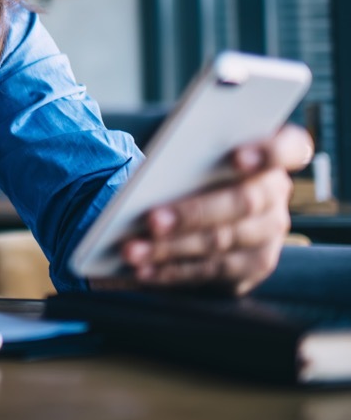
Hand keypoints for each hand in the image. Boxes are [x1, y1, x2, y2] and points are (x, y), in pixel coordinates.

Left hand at [119, 123, 313, 294]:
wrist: (197, 202)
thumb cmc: (189, 165)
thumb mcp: (191, 149)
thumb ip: (186, 148)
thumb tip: (153, 169)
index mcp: (269, 155)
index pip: (288, 148)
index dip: (268, 153)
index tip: (237, 157)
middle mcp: (276, 194)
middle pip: (242, 203)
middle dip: (193, 213)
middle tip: (151, 220)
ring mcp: (269, 234)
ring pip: (222, 241)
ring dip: (172, 249)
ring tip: (132, 250)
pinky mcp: (253, 266)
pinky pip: (211, 271)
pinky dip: (172, 271)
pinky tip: (143, 270)